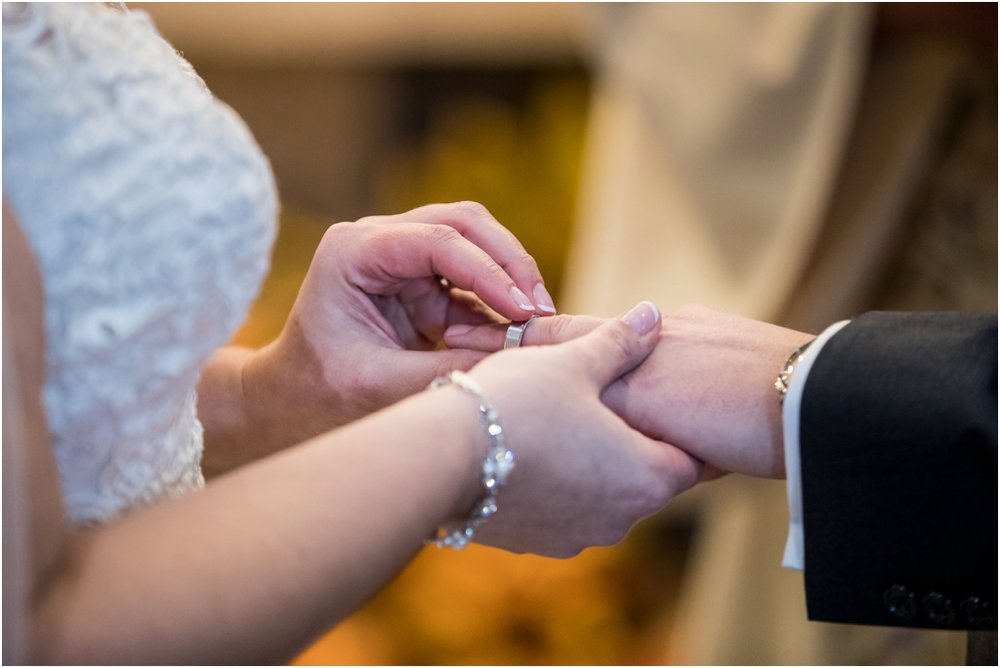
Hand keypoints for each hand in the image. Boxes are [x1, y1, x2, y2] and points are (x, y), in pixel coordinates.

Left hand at [246, 201, 557, 449]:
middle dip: (509, 262)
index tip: (526, 312)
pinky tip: (518, 331)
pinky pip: (472, 277)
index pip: (437, 241)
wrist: (290, 401)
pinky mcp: (419, 279)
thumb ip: (446, 371)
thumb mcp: (381, 387)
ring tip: (537, 320)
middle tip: (541, 310)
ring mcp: (400, 254)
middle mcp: (377, 239)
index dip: (490, 273)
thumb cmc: (320, 394)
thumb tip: (517, 362)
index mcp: (353, 251)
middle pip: (463, 223)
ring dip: (509, 275)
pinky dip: (498, 300)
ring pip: (475, 240)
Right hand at [458, 302, 703, 556]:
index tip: (677, 406)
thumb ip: (620, 342)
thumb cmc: (514, 404)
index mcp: (645, 476)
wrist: (438, 460)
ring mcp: (575, 537)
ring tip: (567, 422)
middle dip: (633, 441)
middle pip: (645, 476)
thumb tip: (653, 315)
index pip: (692, 458)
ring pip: (601, 493)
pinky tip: (531, 447)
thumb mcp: (573, 361)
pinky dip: (557, 482)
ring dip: (593, 464)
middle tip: (619, 403)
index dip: (685, 427)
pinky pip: (561, 509)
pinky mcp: (534, 543)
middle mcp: (620, 519)